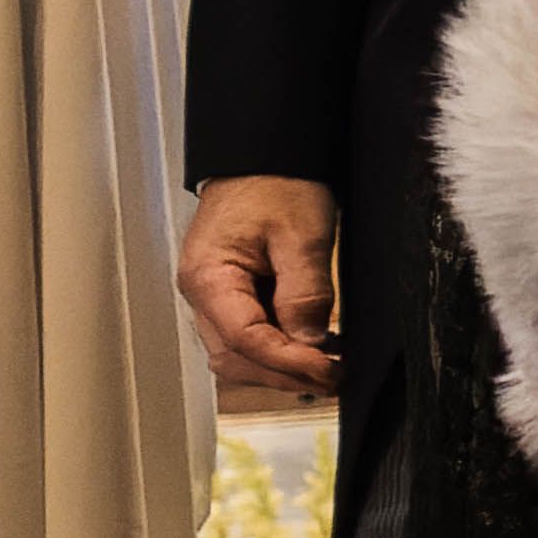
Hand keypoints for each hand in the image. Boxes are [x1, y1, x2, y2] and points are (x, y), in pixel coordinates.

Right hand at [181, 175, 341, 396]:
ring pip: (239, 355)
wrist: (264, 159)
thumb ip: (305, 292)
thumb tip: (310, 342)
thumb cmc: (275, 183)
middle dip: (285, 375)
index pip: (244, 339)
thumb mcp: (302, 234)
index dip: (288, 363)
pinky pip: (249, 338)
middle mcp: (202, 293)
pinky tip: (313, 352)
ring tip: (329, 370)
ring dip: (281, 369)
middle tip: (335, 379)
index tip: (328, 372)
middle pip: (236, 357)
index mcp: (208, 276)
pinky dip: (279, 351)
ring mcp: (213, 298)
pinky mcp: (231, 298)